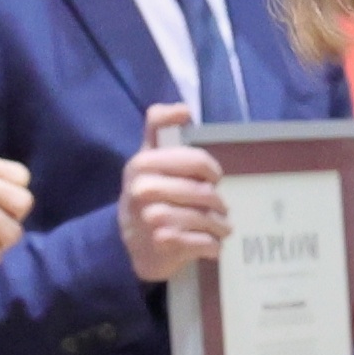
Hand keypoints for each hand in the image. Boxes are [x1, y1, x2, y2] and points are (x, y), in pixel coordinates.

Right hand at [118, 102, 229, 281]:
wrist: (131, 243)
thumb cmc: (148, 194)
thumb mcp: (148, 158)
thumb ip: (159, 128)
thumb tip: (183, 109)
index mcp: (142, 164)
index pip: (193, 159)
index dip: (209, 167)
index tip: (212, 176)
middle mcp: (143, 189)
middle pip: (203, 191)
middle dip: (217, 201)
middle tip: (220, 207)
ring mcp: (152, 218)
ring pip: (205, 217)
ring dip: (220, 225)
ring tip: (221, 228)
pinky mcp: (162, 244)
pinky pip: (203, 242)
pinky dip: (213, 245)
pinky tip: (211, 244)